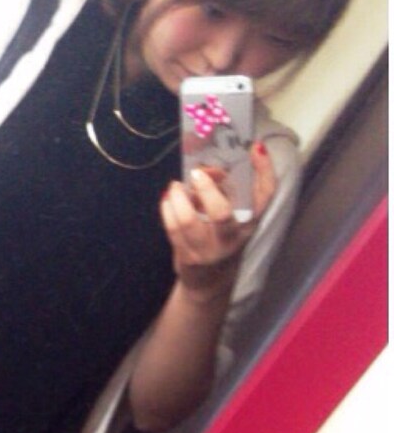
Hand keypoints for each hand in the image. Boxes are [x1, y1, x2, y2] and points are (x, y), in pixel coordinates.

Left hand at [161, 142, 276, 297]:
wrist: (210, 283)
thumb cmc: (222, 241)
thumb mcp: (233, 219)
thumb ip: (224, 193)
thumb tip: (206, 170)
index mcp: (250, 223)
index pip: (265, 195)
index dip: (264, 171)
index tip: (256, 149)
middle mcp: (232, 238)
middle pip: (221, 213)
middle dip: (207, 189)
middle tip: (197, 173)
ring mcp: (208, 250)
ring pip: (188, 221)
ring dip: (178, 198)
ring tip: (176, 187)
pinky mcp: (188, 258)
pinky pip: (173, 229)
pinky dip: (168, 209)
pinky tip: (168, 200)